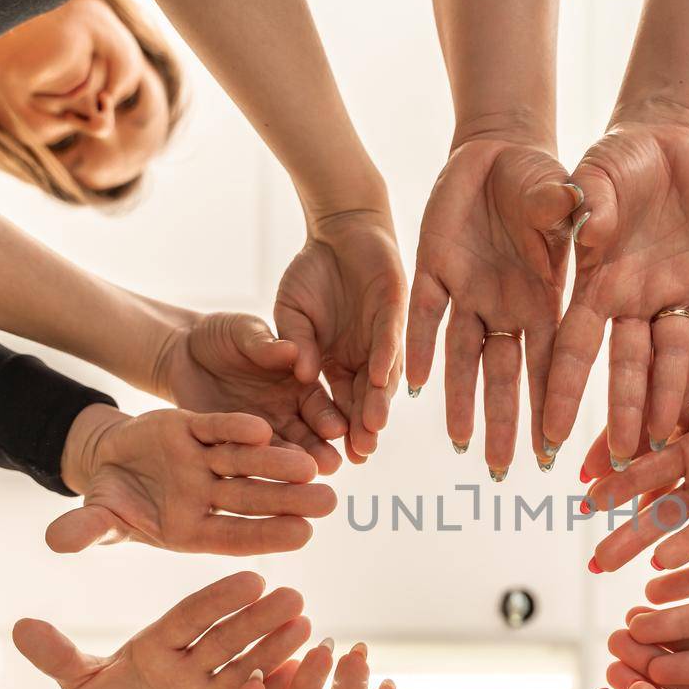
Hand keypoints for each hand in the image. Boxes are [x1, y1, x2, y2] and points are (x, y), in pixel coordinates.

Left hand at [12, 572, 310, 688]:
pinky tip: (305, 671)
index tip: (251, 578)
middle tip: (293, 595)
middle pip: (229, 635)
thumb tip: (18, 628)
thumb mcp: (81, 682)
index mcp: (161, 642)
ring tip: (308, 624)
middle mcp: (193, 660)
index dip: (219, 600)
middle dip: (261, 617)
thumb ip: (57, 656)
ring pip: (248, 663)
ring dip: (278, 646)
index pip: (192, 616)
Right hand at [52, 405, 334, 554]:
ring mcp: (207, 463)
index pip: (238, 535)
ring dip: (279, 463)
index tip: (304, 535)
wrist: (105, 459)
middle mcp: (209, 497)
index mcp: (193, 530)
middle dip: (290, 501)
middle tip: (329, 503)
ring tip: (314, 464)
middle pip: (255, 500)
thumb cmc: (109, 501)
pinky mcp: (197, 429)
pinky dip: (237, 428)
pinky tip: (265, 428)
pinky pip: (220, 428)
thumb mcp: (99, 516)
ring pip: (248, 463)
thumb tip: (55, 542)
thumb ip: (88, 529)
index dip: (268, 535)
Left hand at [158, 311, 347, 474]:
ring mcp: (260, 433)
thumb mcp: (242, 332)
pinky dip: (253, 471)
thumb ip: (264, 344)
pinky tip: (262, 482)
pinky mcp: (231, 446)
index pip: (319, 404)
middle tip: (332, 465)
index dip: (329, 416)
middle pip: (308, 435)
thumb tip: (292, 349)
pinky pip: (243, 460)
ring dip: (292, 466)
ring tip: (305, 479)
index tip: (338, 429)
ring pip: (280, 453)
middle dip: (320, 450)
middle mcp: (287, 413)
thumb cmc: (220, 334)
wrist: (181, 354)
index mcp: (300, 384)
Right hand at [275, 209, 405, 462]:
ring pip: (383, 377)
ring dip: (378, 402)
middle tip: (359, 455)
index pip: (336, 406)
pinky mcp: (397, 310)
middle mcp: (364, 359)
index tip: (326, 459)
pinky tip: (378, 379)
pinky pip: (391, 338)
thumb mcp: (291, 313)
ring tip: (372, 428)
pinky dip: (384, 358)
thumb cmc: (313, 274)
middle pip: (365, 400)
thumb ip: (295, 343)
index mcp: (338, 366)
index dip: (333, 430)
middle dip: (363, 428)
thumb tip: (298, 374)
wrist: (340, 230)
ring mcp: (383, 338)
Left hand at [405, 138, 580, 473]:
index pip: (551, 359)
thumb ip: (562, 207)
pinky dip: (420, 349)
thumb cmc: (539, 176)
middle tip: (503, 470)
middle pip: (506, 374)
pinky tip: (414, 387)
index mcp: (545, 296)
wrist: (494, 154)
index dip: (553, 401)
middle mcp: (506, 306)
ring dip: (461, 400)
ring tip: (458, 445)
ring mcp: (468, 293)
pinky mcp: (431, 270)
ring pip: (463, 357)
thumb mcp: (556, 190)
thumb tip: (579, 209)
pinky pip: (424, 316)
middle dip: (505, 422)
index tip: (554, 445)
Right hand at [544, 116, 688, 465]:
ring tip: (673, 441)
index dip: (564, 391)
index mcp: (598, 284)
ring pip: (678, 355)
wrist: (666, 140)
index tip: (550, 434)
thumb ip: (589, 207)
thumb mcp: (595, 177)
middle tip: (622, 460)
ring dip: (675, 397)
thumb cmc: (617, 159)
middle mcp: (636, 300)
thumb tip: (586, 235)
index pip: (576, 347)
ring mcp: (679, 292)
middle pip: (629, 367)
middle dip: (625, 412)